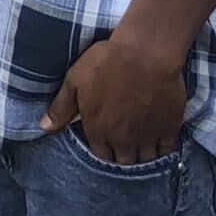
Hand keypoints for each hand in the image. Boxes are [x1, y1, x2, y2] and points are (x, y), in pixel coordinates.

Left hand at [43, 35, 188, 165]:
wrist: (146, 53)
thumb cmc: (106, 62)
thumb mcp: (75, 80)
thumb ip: (61, 107)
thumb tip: (45, 127)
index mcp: (98, 129)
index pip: (100, 154)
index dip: (102, 148)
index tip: (105, 140)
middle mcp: (123, 139)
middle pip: (123, 161)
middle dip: (122, 155)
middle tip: (124, 143)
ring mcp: (148, 136)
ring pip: (146, 159)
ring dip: (142, 155)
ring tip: (142, 144)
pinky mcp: (170, 128)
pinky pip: (167, 150)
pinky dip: (163, 149)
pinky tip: (160, 140)